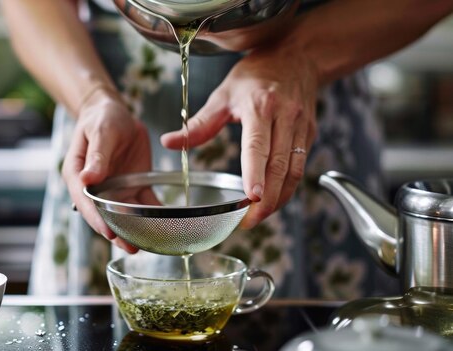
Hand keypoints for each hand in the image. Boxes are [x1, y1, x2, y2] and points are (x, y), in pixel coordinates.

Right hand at [62, 93, 150, 252]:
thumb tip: (87, 179)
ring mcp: (115, 189)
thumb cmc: (101, 118)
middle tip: (130, 247)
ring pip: (124, 214)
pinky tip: (164, 226)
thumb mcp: (101, 131)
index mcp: (78, 174)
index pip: (84, 200)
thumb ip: (97, 155)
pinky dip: (153, 215)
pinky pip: (144, 203)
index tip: (108, 232)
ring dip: (133, 230)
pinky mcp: (133, 187)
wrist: (115, 113)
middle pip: (103, 214)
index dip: (96, 218)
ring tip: (145, 246)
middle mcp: (95, 187)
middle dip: (116, 233)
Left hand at [161, 44, 317, 227]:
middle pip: (280, 166)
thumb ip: (198, 124)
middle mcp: (286, 117)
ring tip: (259, 217)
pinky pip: (300, 167)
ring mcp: (302, 127)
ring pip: (295, 171)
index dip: (256, 173)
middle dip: (268, 199)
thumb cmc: (256, 75)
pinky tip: (273, 200)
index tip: (253, 197)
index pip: (259, 145)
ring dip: (280, 199)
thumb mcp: (222, 94)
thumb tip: (169, 143)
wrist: (296, 57)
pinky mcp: (310, 135)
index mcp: (261, 106)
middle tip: (250, 221)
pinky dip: (288, 188)